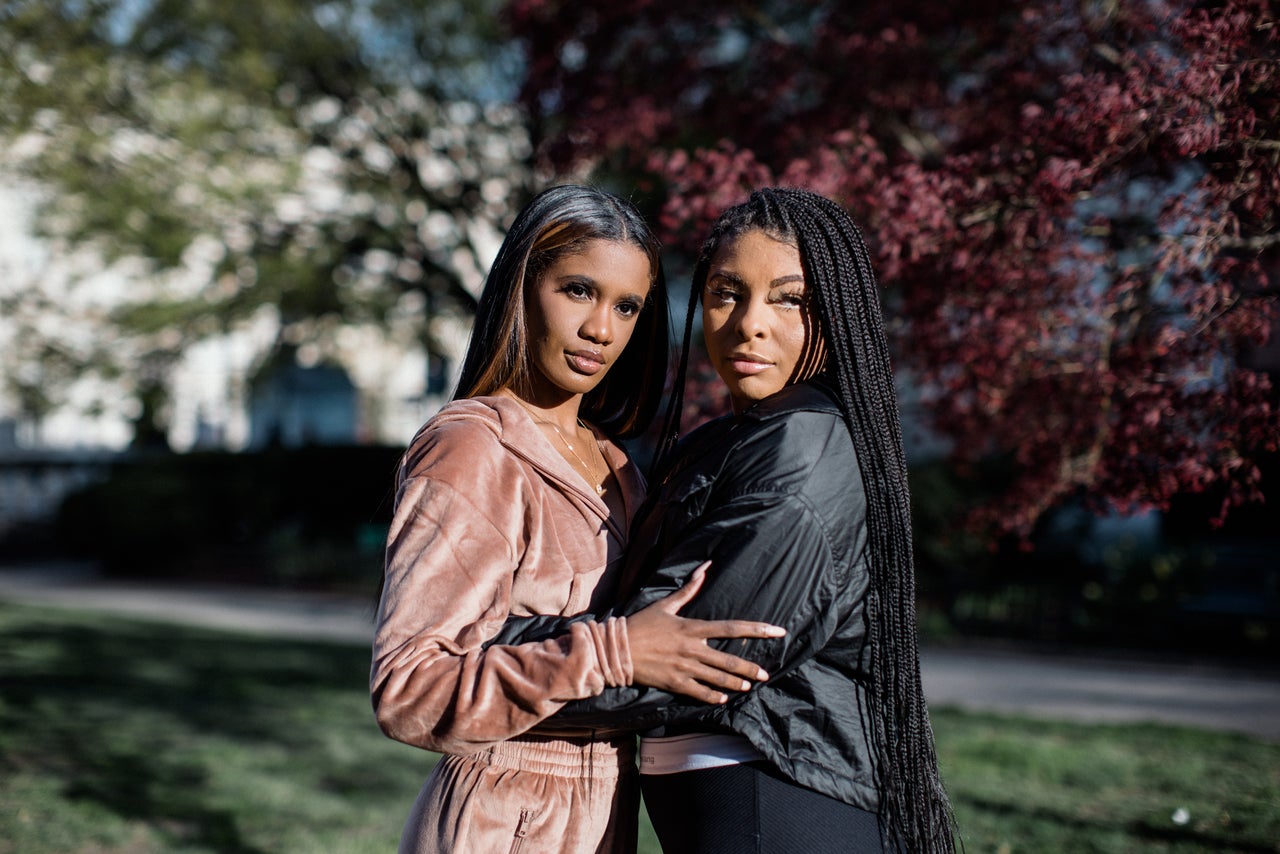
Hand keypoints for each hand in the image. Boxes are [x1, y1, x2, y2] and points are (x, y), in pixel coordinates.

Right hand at [625, 561, 785, 703]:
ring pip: (717, 678)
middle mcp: (691, 648)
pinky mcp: (674, 683)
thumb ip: (688, 589)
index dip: (756, 630)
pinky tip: (723, 698)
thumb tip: (705, 568)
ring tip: (749, 685)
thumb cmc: (642, 624)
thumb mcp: (665, 605)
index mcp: (692, 627)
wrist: (617, 649)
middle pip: (728, 659)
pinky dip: (712, 696)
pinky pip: (699, 692)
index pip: (731, 628)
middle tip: (765, 674)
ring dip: (735, 683)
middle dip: (749, 668)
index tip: (776, 632)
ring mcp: (684, 667)